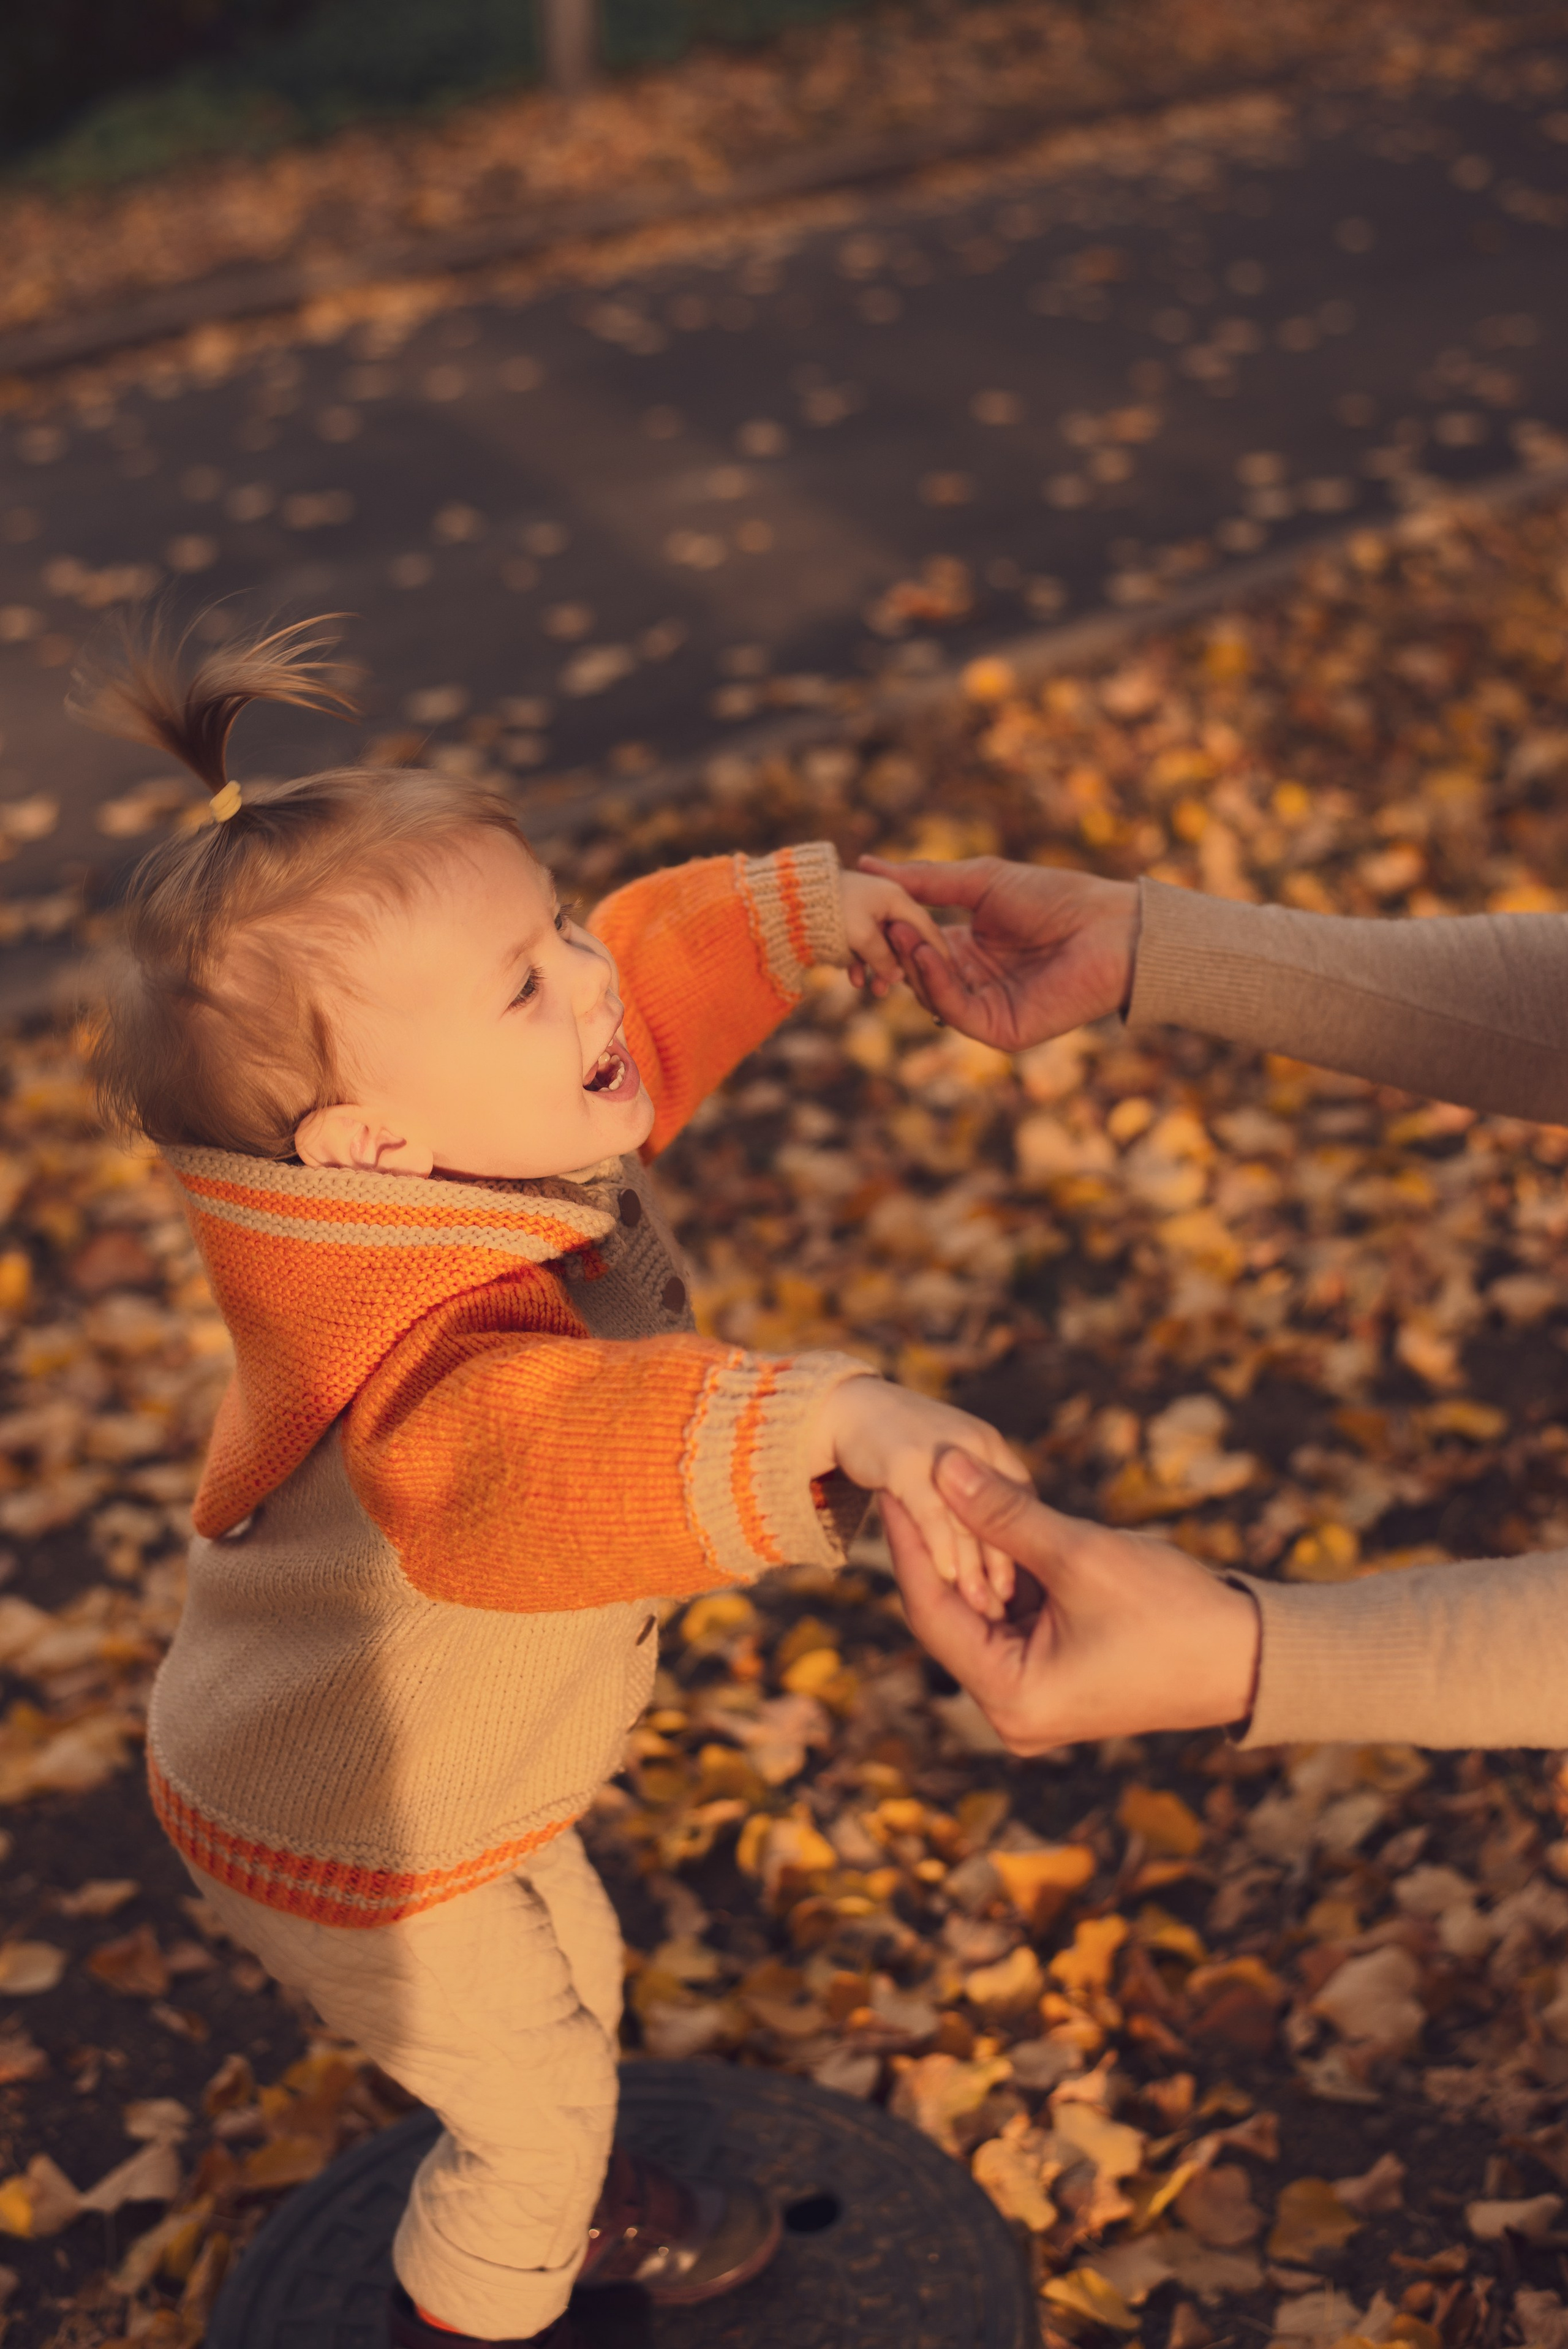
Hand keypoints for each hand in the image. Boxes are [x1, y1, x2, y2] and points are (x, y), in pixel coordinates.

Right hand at [810, 1378, 1030, 1617]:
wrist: (849, 1403)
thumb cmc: (899, 1439)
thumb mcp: (947, 1464)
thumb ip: (974, 1498)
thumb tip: (998, 1549)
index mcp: (990, 1447)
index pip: (1020, 1499)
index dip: (1024, 1541)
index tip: (1024, 1581)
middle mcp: (975, 1444)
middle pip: (1002, 1511)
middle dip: (1005, 1562)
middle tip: (1010, 1605)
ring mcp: (940, 1451)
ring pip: (968, 1517)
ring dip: (976, 1565)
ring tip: (984, 1605)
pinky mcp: (905, 1461)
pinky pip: (930, 1510)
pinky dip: (940, 1543)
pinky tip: (947, 1576)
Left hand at [839, 869, 950, 998]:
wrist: (788, 900)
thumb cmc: (830, 912)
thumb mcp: (863, 937)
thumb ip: (884, 958)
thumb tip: (896, 978)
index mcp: (895, 897)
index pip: (926, 927)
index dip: (937, 952)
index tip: (950, 974)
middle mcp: (883, 900)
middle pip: (903, 939)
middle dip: (900, 967)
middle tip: (898, 989)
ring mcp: (865, 909)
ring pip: (880, 945)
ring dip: (878, 968)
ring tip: (872, 991)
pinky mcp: (848, 918)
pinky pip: (861, 944)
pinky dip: (859, 961)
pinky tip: (853, 979)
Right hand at [857, 855, 1137, 1049]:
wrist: (1112, 928)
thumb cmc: (1057, 898)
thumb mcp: (980, 883)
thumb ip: (925, 880)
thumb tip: (867, 865)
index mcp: (969, 950)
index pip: (914, 945)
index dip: (890, 929)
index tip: (867, 905)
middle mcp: (974, 982)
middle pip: (915, 973)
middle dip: (894, 949)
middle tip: (877, 921)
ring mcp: (986, 1009)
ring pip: (929, 993)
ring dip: (911, 962)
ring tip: (902, 930)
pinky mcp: (1000, 1030)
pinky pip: (954, 1010)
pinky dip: (935, 982)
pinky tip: (928, 953)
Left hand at [884, 1449, 1259, 1749]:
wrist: (1255, 1657)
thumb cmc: (1172, 1613)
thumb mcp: (1079, 1554)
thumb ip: (1004, 1513)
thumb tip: (941, 1465)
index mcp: (1010, 1698)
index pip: (932, 1610)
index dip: (909, 1543)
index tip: (893, 1486)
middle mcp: (1013, 1712)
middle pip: (954, 1614)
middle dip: (941, 1546)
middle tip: (912, 1480)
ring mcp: (1036, 1699)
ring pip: (985, 1612)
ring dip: (978, 1556)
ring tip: (948, 1489)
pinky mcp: (1059, 1680)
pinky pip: (1017, 1621)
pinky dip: (1011, 1576)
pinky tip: (996, 1522)